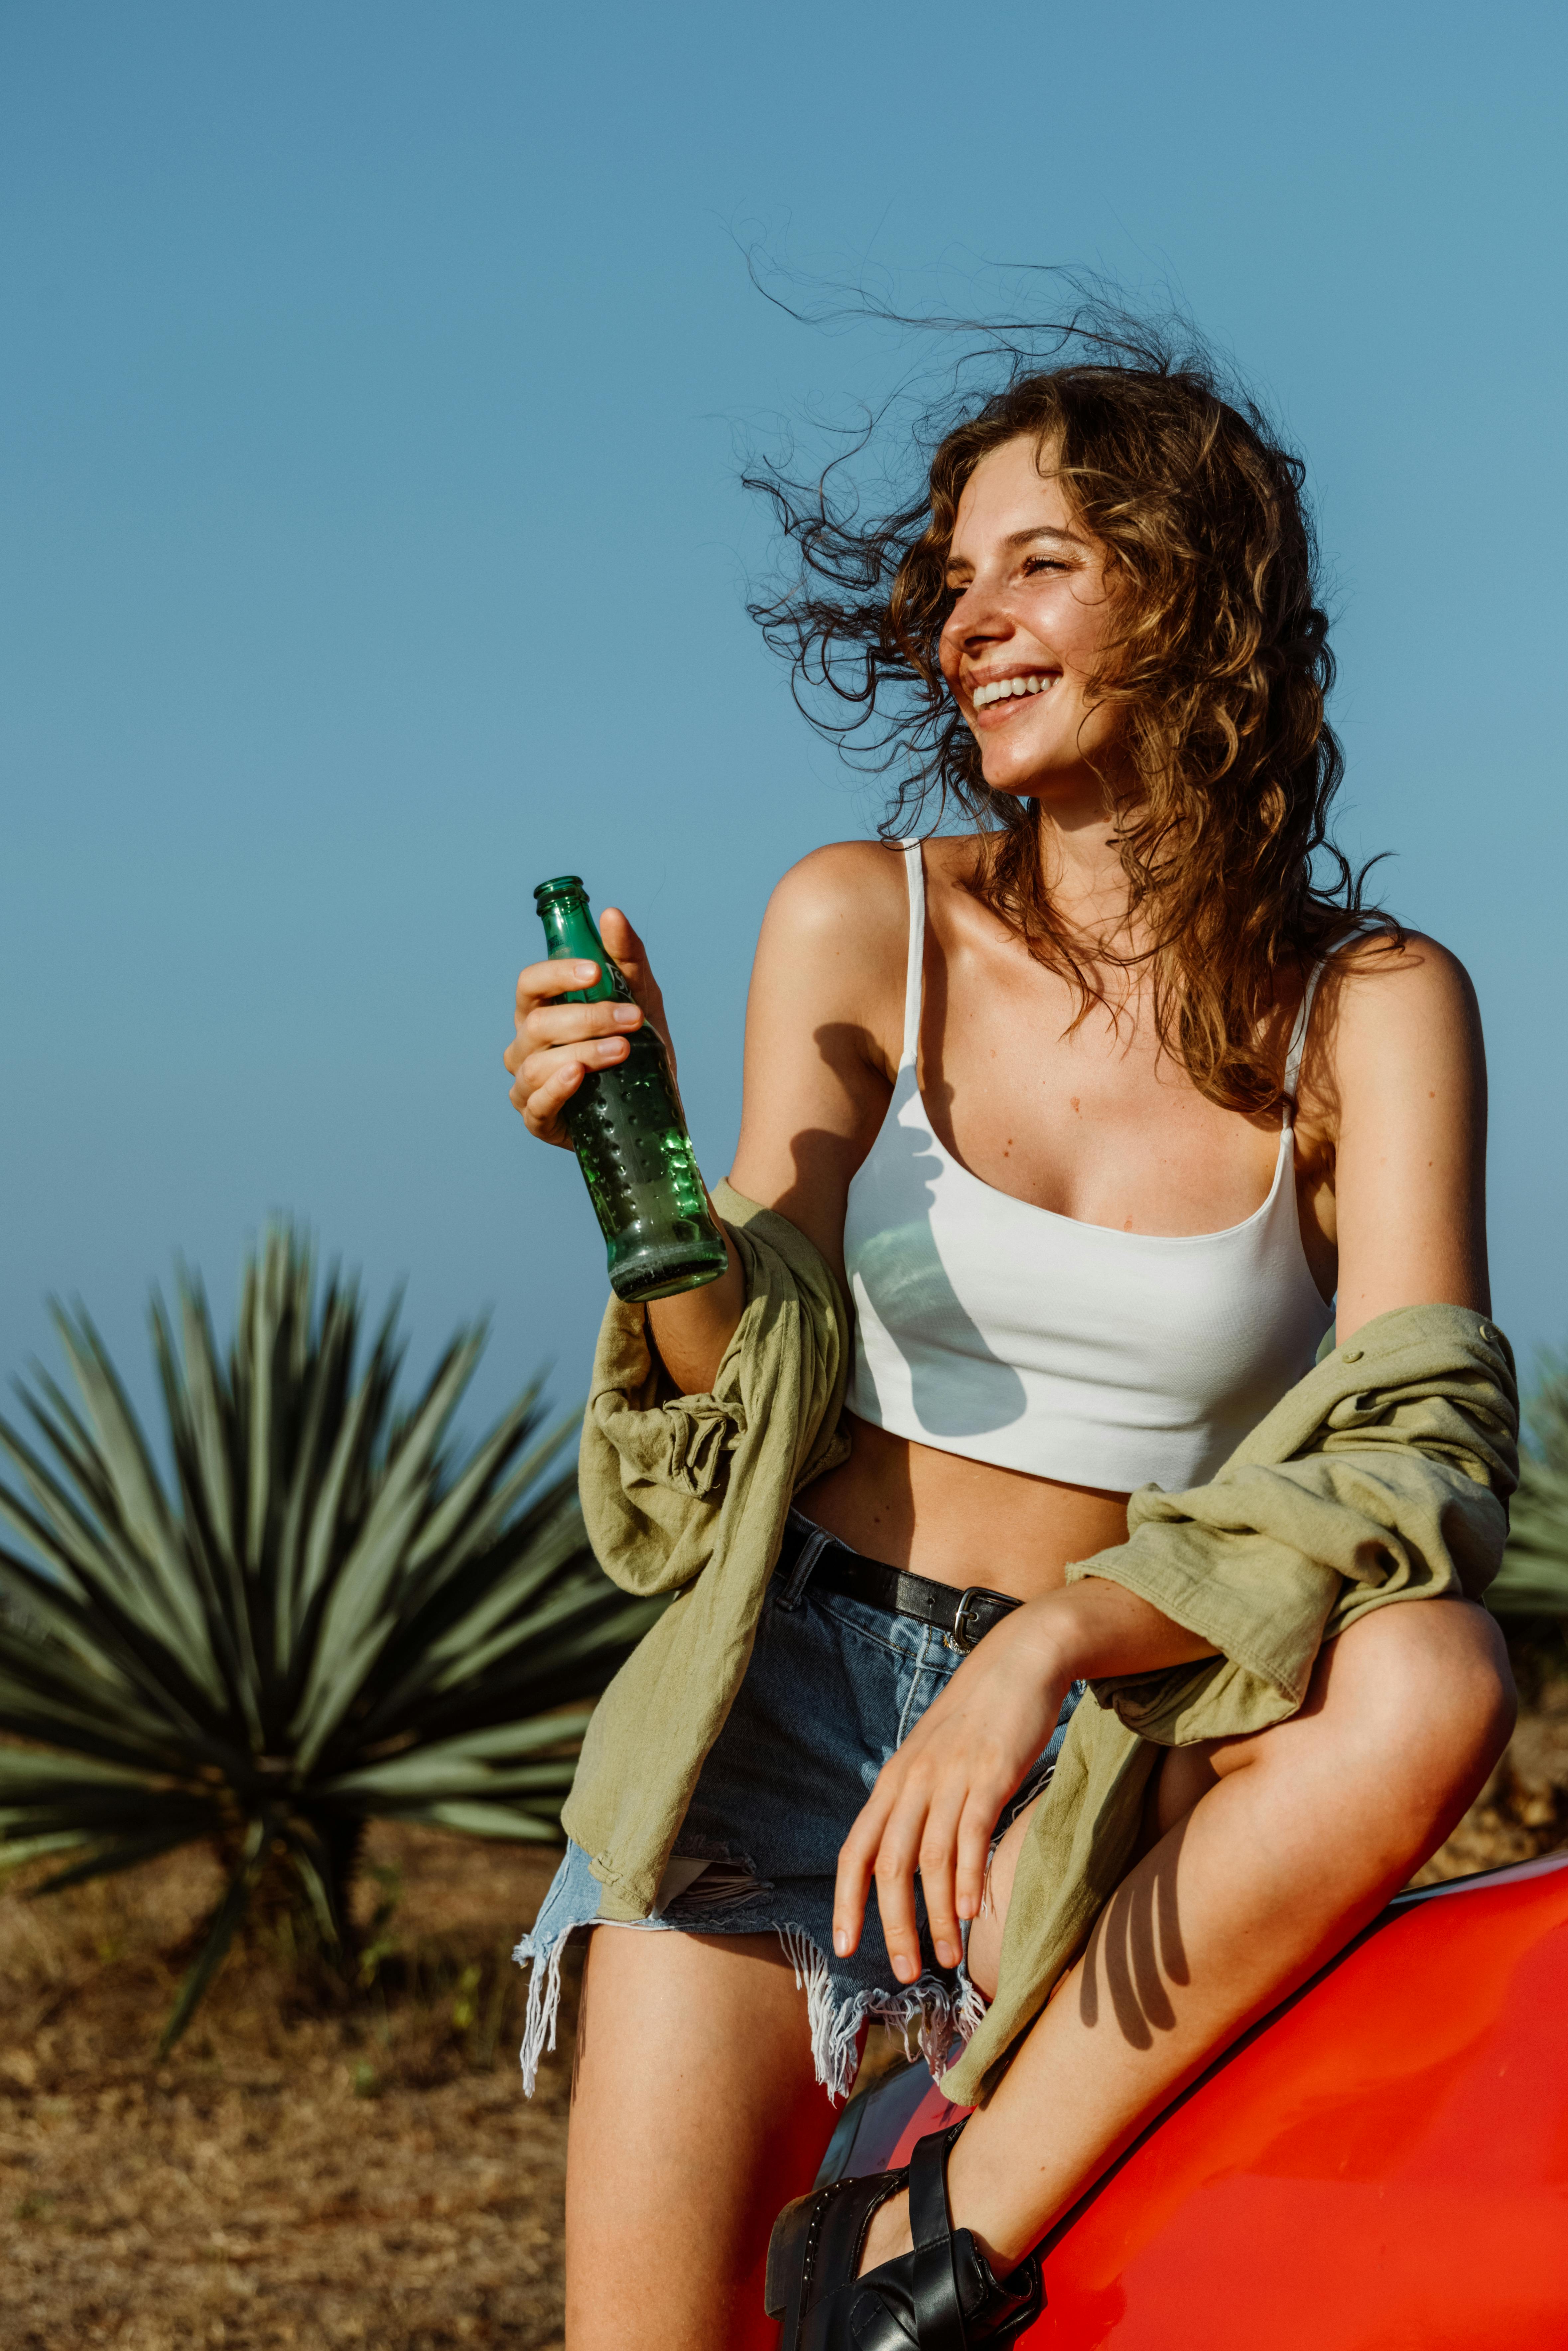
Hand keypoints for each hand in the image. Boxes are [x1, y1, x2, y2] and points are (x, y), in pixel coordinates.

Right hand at [504, 907, 673, 1147]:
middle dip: (588, 1018)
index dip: (556, 975)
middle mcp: (526, 1045)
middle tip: (631, 1018)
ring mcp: (527, 1083)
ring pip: (537, 1063)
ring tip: (622, 1049)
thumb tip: (612, 915)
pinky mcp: (538, 1119)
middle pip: (538, 1023)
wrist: (652, 1107)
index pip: (530, 983)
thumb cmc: (638, 1047)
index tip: (594, 971)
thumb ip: (627, 958)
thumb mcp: (642, 998)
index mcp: (541, 1010)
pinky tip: (579, 1076)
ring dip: (584, 1051)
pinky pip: (537, 1103)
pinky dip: (557, 1088)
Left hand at [833, 1598, 1075, 1983]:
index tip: (845, 1946)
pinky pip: (971, 1833)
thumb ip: (921, 1802)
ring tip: (945, 1959)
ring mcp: (950, 1776)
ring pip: (930, 1859)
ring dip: (936, 1916)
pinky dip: (969, 1877)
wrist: (1020, 1660)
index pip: (854, 1849)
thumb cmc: (978, 1716)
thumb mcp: (935, 1757)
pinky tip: (974, 1912)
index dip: (846, 1900)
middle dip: (892, 1925)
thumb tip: (917, 1858)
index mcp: (894, 1781)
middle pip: (888, 1864)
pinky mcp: (990, 1773)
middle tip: (906, 1972)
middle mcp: (913, 1781)